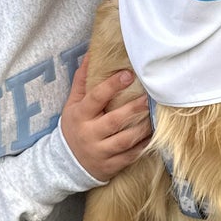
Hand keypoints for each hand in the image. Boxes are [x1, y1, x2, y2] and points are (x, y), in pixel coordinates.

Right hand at [60, 62, 152, 180]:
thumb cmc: (74, 126)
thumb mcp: (73, 104)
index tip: (128, 74)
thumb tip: (92, 54)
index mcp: (80, 115)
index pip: (96, 98)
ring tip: (154, 116)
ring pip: (125, 140)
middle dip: (134, 108)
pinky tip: (152, 135)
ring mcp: (100, 152)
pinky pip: (130, 156)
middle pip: (114, 120)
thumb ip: (82, 80)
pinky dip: (143, 145)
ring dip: (143, 128)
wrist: (66, 163)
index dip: (112, 85)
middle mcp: (89, 134)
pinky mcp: (110, 166)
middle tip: (150, 98)